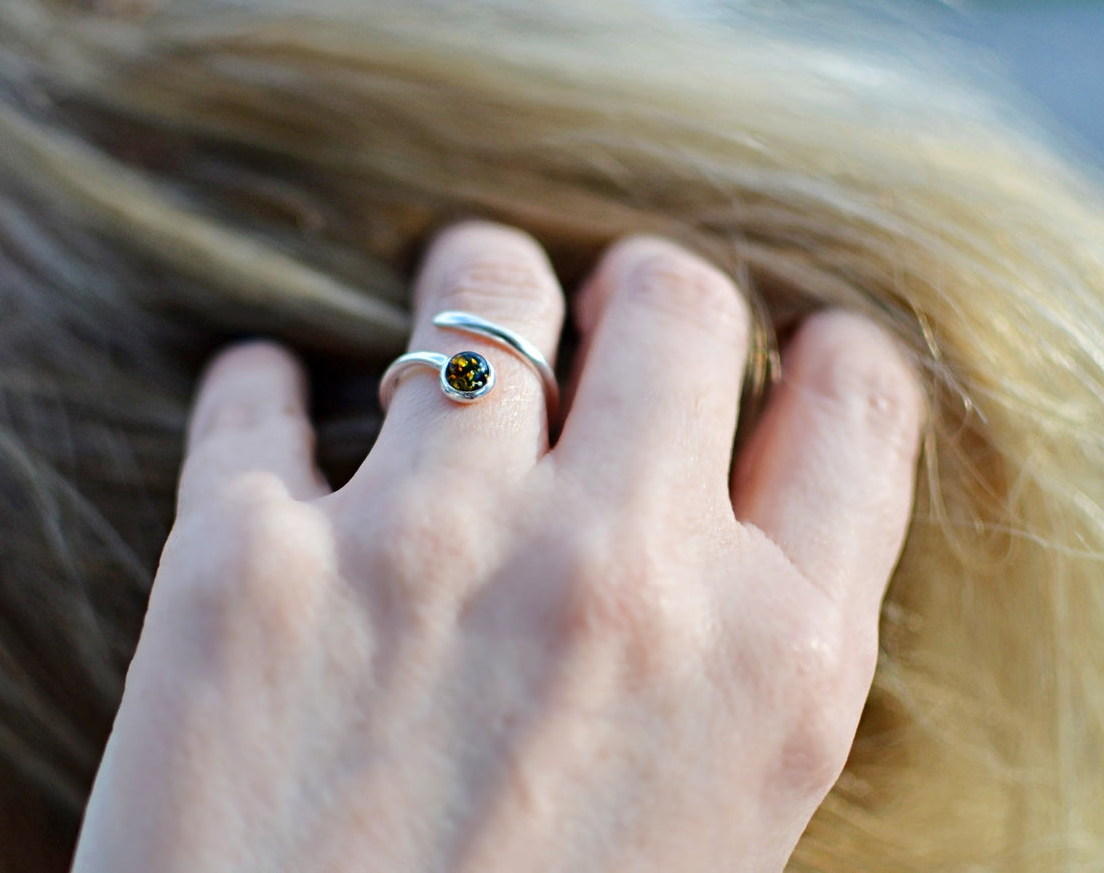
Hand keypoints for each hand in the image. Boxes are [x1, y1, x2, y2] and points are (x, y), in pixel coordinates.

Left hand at [72, 221, 923, 871]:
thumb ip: (754, 657)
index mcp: (774, 663)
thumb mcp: (722, 830)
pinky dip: (265, 397)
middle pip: (672, 300)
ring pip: (480, 286)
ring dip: (467, 291)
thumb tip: (728, 497)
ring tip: (439, 345)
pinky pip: (260, 391)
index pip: (856, 400)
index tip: (767, 360)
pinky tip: (272, 424)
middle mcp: (620, 576)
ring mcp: (429, 550)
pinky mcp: (247, 565)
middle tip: (592, 336)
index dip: (817, 356)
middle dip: (640, 299)